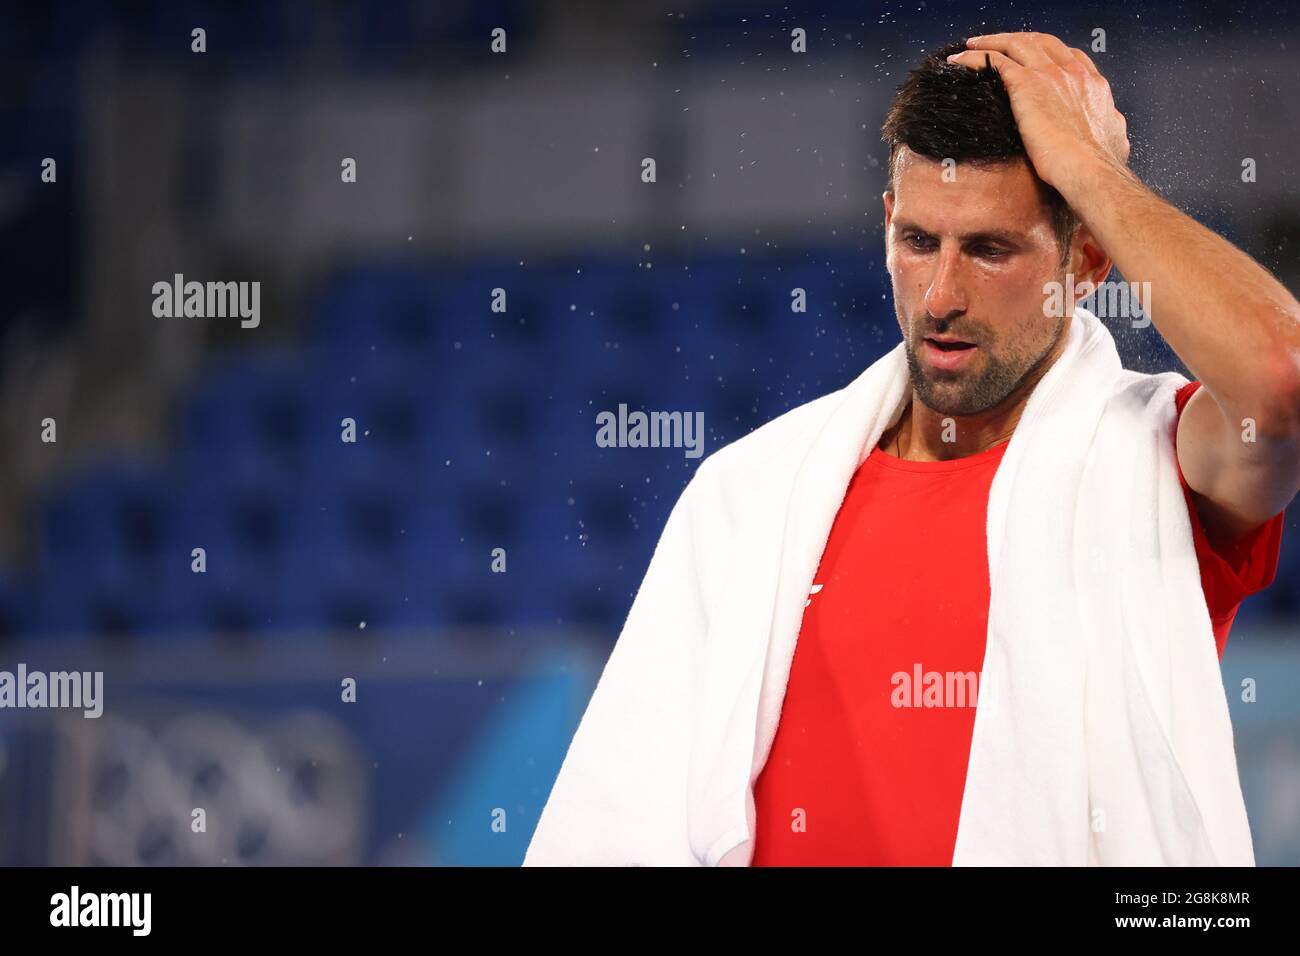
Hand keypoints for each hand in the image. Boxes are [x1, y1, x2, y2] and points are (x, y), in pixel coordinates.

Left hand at [946, 33, 1129, 193]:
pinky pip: (996, 60)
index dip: (1050, 54)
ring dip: (992, 41)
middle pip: (1043, 42)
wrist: (1090, 171)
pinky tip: (959, 62)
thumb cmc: (1099, 167)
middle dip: (1019, 39)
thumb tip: (1114, 134)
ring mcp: (1051, 75)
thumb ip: (1110, 130)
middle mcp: (1074, 73)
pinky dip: (976, 57)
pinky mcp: (1027, 85)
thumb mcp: (1114, 141)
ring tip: (972, 46)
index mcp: (1094, 87)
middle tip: (999, 44)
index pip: (1071, 57)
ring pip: (1017, 43)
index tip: (1035, 59)